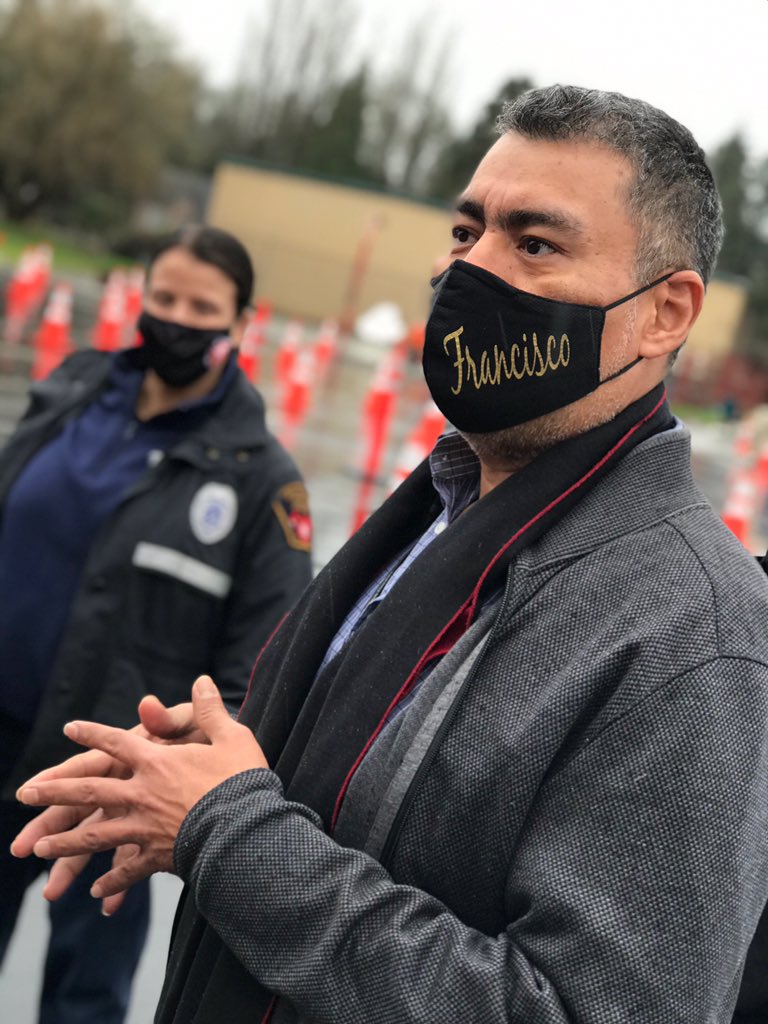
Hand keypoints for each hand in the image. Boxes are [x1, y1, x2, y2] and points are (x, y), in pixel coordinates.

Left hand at [16, 676, 267, 897]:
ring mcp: (145, 827)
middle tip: (24, 795)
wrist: (247, 829)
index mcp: (157, 761)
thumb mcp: (229, 736)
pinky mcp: (158, 856)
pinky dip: (112, 882)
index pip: (116, 742)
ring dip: (66, 844)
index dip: (93, 733)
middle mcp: (142, 793)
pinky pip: (129, 870)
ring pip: (95, 837)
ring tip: (40, 850)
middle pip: (89, 791)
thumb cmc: (241, 779)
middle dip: (54, 793)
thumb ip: (209, 710)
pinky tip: (96, 892)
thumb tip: (201, 680)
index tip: (69, 728)